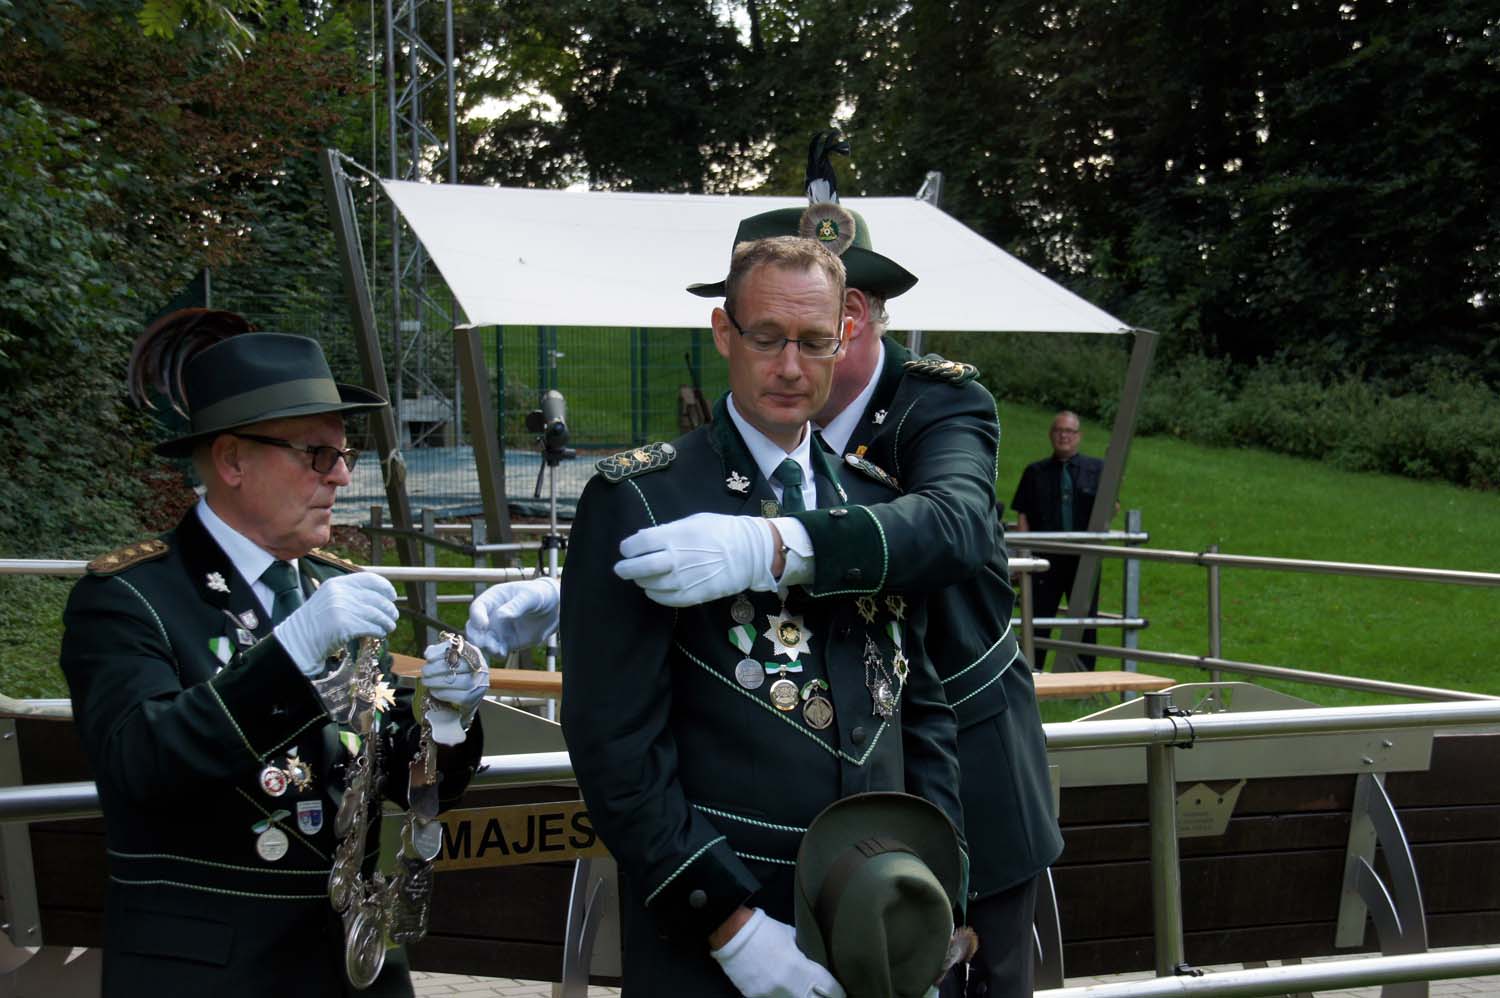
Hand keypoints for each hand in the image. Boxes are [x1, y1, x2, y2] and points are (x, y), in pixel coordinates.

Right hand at [274, 572, 397, 677]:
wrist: (298, 641)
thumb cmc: (315, 624)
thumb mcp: (329, 600)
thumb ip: (349, 595)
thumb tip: (380, 598)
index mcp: (336, 584)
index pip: (368, 579)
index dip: (385, 587)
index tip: (392, 596)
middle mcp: (339, 593)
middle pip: (376, 598)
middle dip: (389, 608)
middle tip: (393, 616)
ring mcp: (341, 609)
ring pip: (376, 614)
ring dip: (387, 621)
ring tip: (389, 627)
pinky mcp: (344, 626)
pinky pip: (371, 627)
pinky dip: (379, 631)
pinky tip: (380, 634)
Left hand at [420, 638, 488, 744]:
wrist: (466, 695)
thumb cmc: (455, 674)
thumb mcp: (448, 659)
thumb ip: (438, 653)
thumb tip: (429, 654)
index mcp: (474, 654)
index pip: (460, 649)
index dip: (443, 652)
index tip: (428, 657)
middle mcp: (481, 667)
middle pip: (462, 666)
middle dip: (438, 669)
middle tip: (424, 672)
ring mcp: (480, 684)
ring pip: (463, 682)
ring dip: (439, 682)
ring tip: (427, 682)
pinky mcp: (474, 699)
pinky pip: (460, 697)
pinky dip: (443, 693)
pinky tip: (434, 691)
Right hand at [466, 577, 559, 656]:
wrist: (553, 609)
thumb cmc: (539, 595)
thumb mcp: (530, 596)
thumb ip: (516, 605)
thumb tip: (501, 616)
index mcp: (493, 599)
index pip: (477, 608)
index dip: (477, 617)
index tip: (484, 625)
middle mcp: (491, 615)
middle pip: (474, 627)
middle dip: (476, 636)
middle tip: (484, 643)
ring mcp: (497, 630)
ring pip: (483, 642)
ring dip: (486, 647)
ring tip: (497, 650)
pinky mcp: (506, 642)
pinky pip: (496, 651)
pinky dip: (496, 654)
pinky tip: (502, 653)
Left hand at [614, 513, 775, 607]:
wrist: (750, 553)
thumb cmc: (721, 531)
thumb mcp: (694, 521)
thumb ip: (668, 530)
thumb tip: (645, 538)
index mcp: (675, 536)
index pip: (639, 544)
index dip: (628, 547)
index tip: (627, 549)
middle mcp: (675, 559)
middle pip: (638, 568)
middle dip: (625, 569)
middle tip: (621, 569)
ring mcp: (683, 580)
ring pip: (649, 585)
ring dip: (642, 581)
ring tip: (643, 577)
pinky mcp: (692, 595)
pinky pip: (665, 599)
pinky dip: (655, 594)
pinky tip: (655, 589)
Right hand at [711, 908, 843, 997]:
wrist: (733, 934)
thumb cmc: (765, 931)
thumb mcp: (792, 937)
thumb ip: (805, 952)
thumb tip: (815, 960)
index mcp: (801, 968)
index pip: (829, 989)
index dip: (838, 992)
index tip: (840, 993)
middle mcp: (789, 987)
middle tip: (823, 995)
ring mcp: (772, 995)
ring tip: (804, 993)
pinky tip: (786, 993)